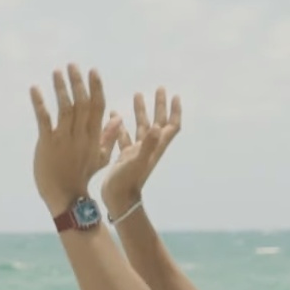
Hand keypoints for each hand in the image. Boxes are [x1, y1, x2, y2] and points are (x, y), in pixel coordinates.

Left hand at [30, 65, 121, 214]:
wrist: (67, 199)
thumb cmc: (81, 177)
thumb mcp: (100, 157)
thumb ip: (108, 136)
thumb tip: (118, 118)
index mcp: (93, 138)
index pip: (97, 108)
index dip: (96, 88)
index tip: (93, 72)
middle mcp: (80, 136)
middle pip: (82, 104)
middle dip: (78, 83)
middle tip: (72, 65)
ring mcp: (64, 140)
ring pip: (65, 109)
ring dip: (61, 89)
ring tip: (57, 71)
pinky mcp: (48, 144)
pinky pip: (44, 120)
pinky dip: (39, 103)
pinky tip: (35, 89)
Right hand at [101, 87, 181, 220]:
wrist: (118, 201)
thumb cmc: (127, 182)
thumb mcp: (137, 161)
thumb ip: (147, 144)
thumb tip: (156, 126)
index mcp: (155, 147)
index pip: (170, 127)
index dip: (174, 112)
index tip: (175, 96)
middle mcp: (148, 148)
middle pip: (158, 123)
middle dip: (160, 106)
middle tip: (160, 88)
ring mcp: (137, 152)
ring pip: (141, 127)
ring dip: (142, 111)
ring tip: (137, 94)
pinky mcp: (125, 157)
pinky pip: (124, 136)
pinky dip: (121, 125)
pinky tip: (115, 115)